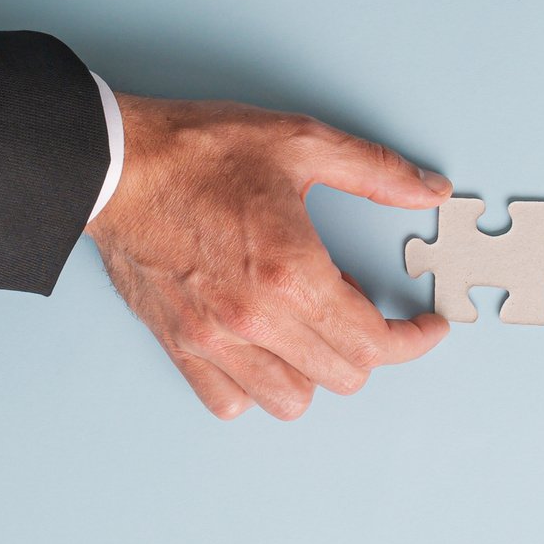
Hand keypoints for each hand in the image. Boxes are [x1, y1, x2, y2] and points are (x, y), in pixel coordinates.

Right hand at [88, 93, 453, 418]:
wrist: (114, 164)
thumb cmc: (199, 151)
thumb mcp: (301, 142)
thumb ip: (375, 171)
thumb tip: (429, 188)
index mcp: (293, 272)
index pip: (375, 343)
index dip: (414, 340)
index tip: (427, 328)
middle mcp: (255, 318)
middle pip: (343, 376)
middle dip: (369, 347)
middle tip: (360, 305)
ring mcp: (213, 340)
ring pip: (290, 401)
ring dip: (314, 372)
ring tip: (309, 327)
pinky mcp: (179, 345)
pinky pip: (229, 402)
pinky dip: (254, 387)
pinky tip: (261, 348)